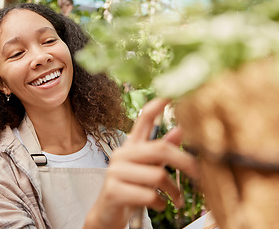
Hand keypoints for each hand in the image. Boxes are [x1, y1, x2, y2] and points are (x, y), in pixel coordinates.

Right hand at [84, 98, 198, 228]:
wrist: (107, 214)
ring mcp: (115, 172)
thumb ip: (162, 150)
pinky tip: (158, 205)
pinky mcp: (113, 191)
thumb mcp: (148, 168)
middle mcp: (121, 154)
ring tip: (176, 199)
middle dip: (185, 162)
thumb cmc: (131, 188)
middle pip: (160, 149)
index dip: (156, 106)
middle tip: (200, 176)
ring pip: (157, 176)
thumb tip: (181, 129)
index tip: (170, 94)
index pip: (142, 120)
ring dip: (173, 191)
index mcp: (131, 146)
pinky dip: (160, 203)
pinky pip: (148, 195)